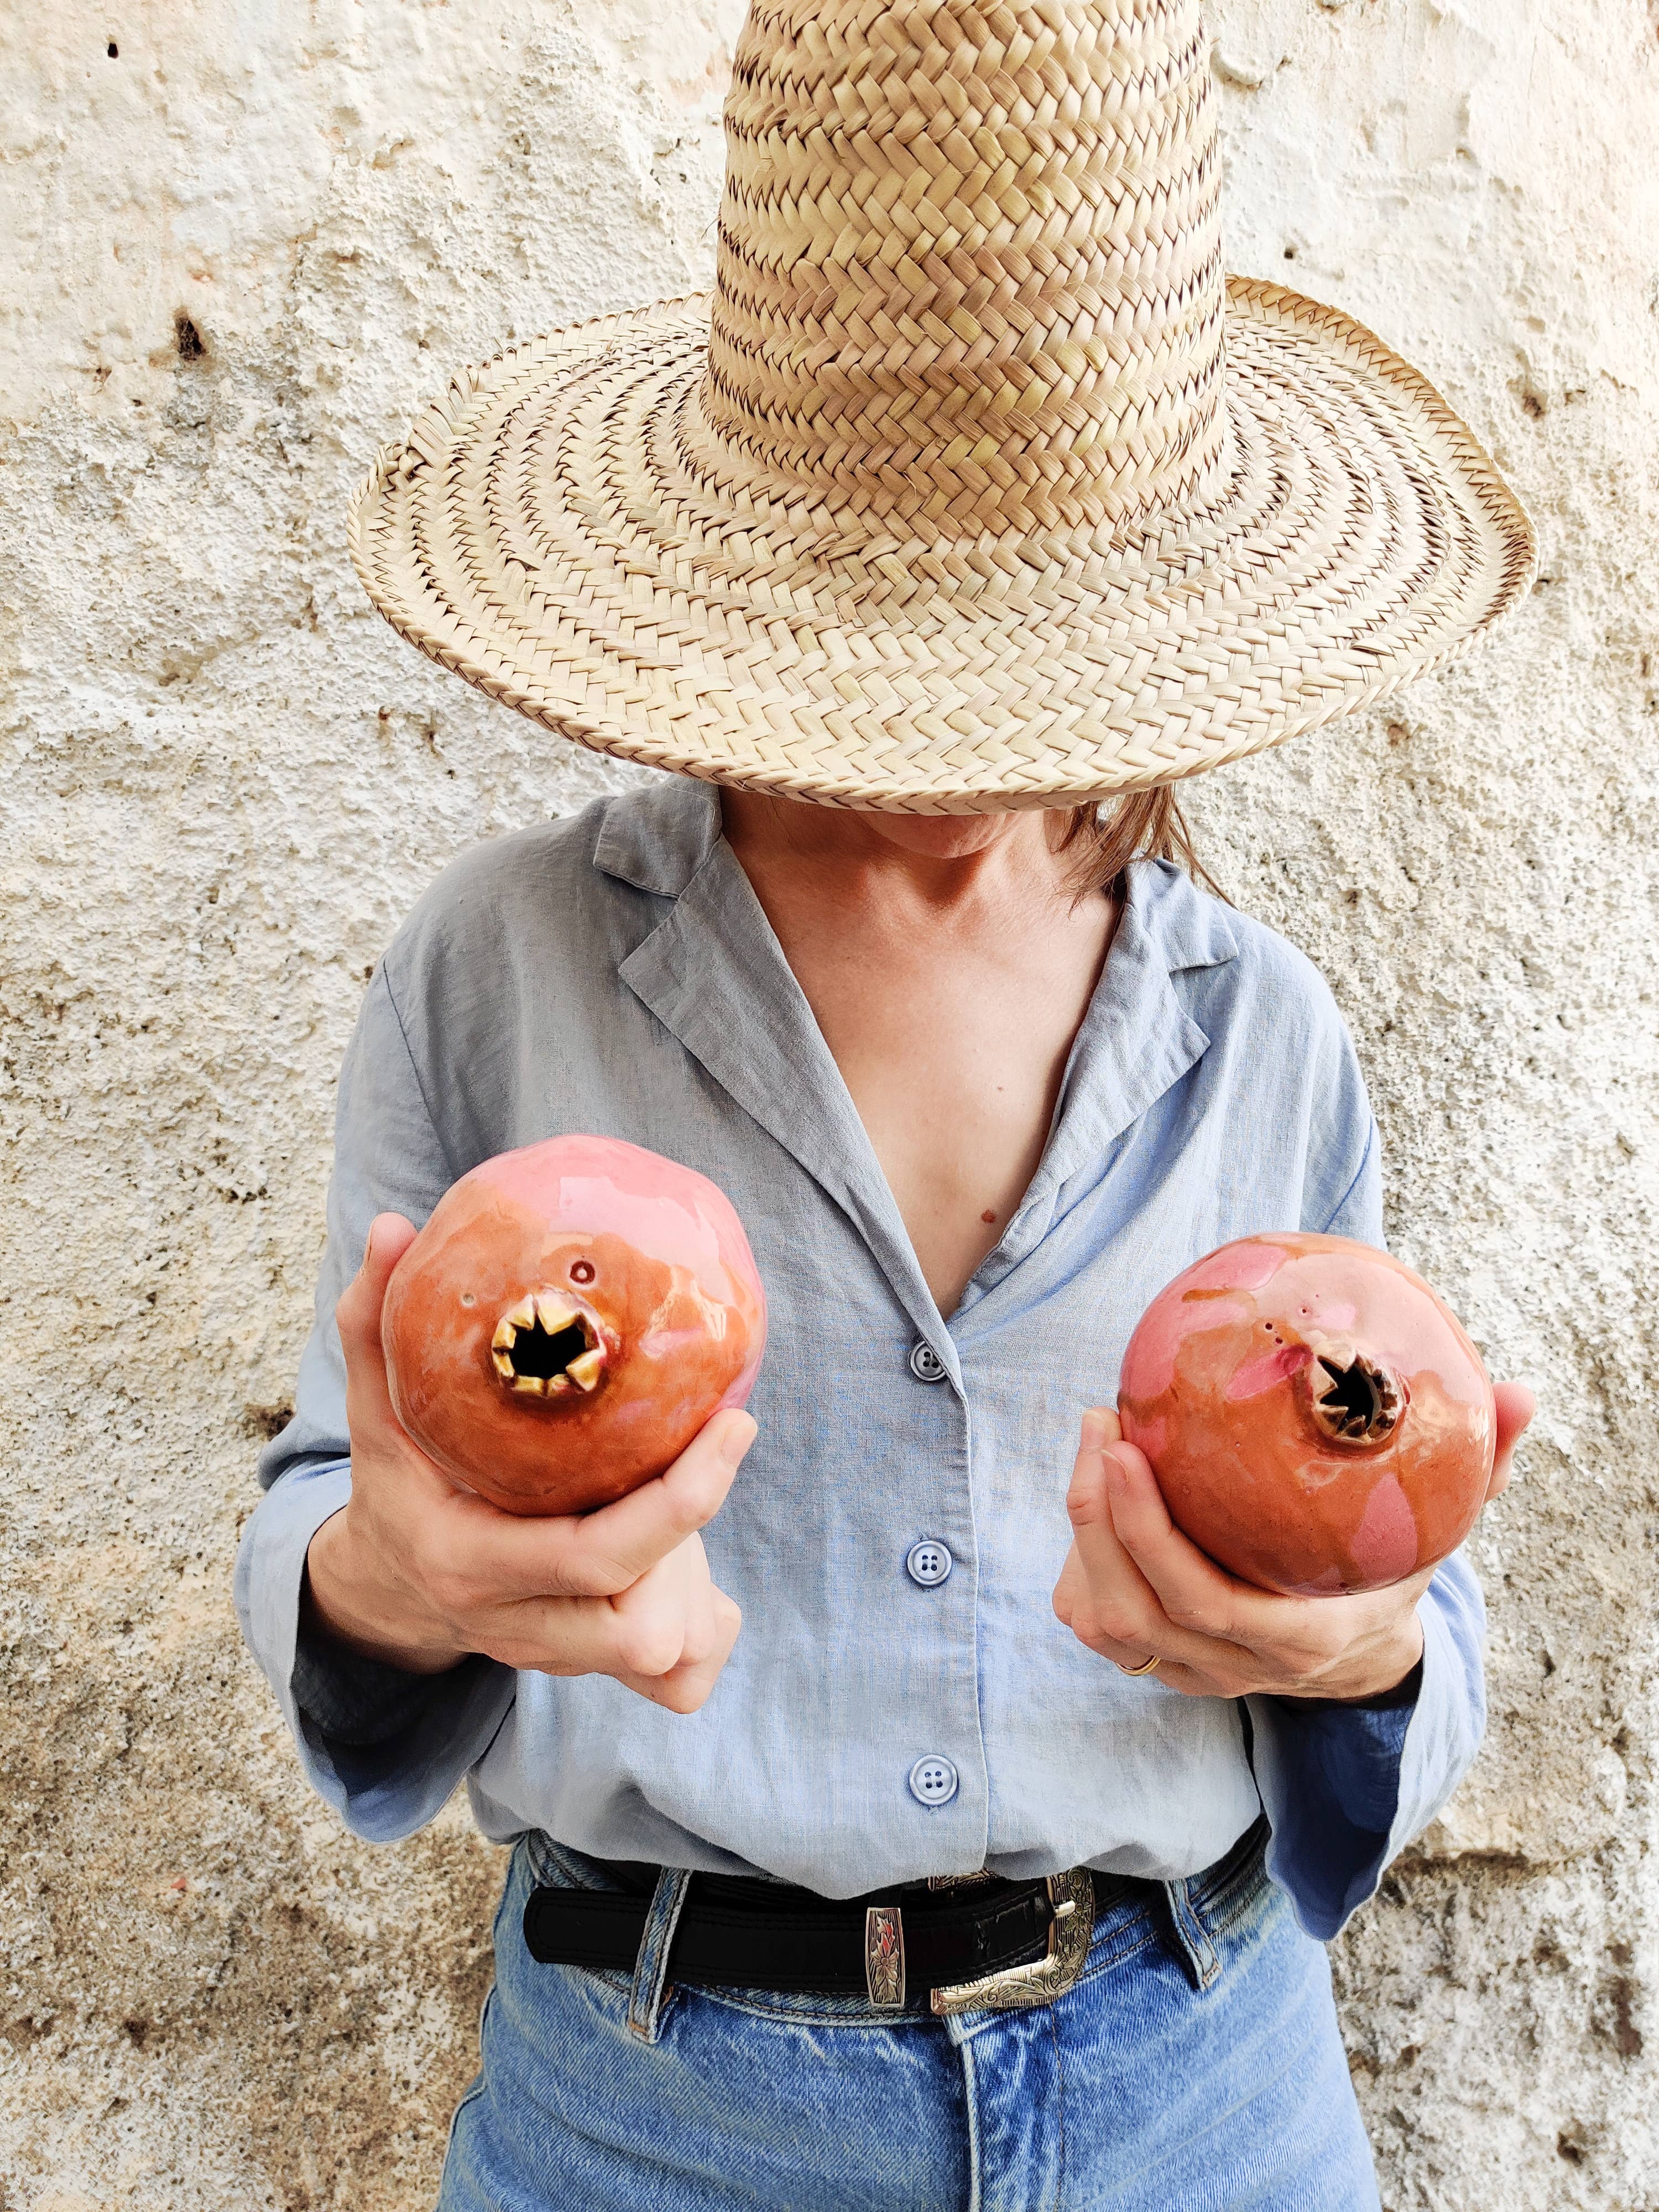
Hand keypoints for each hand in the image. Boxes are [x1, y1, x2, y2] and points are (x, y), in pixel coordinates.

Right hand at [304, 1212, 752, 1713]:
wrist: (385, 1587)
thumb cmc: (396, 1480)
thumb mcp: (375, 1408)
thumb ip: (375, 1321)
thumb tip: (391, 1227)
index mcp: (469, 1563)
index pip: (594, 1557)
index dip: (680, 1499)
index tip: (733, 1419)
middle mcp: (513, 1625)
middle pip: (638, 1619)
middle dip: (696, 1528)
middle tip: (724, 1433)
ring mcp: (553, 1659)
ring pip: (663, 1652)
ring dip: (696, 1578)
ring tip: (680, 1493)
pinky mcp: (589, 1675)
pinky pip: (677, 1685)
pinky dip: (703, 1635)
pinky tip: (690, 1571)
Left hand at [1052, 1386, 1533, 1701]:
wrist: (1362, 1665)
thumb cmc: (1390, 1576)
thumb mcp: (1437, 1534)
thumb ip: (1479, 1473)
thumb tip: (1522, 1398)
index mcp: (1299, 1640)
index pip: (1204, 1602)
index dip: (1150, 1531)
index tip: (1127, 1446)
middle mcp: (1235, 1669)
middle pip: (1134, 1611)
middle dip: (1096, 1516)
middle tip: (1102, 1421)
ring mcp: (1190, 1675)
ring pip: (1103, 1620)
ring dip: (1081, 1533)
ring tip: (1095, 1440)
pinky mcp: (1158, 1666)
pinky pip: (1094, 1622)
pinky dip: (1080, 1562)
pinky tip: (1097, 1492)